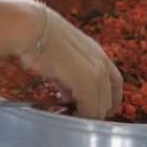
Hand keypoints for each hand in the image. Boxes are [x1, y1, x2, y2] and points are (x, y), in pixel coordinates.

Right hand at [18, 3, 122, 119]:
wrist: (32, 29)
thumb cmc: (40, 38)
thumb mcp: (63, 56)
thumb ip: (71, 75)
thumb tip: (69, 93)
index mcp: (97, 53)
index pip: (114, 82)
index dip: (108, 99)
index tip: (97, 109)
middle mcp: (102, 62)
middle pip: (111, 97)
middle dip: (99, 110)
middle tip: (83, 117)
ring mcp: (96, 73)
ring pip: (103, 106)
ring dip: (90, 115)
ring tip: (75, 118)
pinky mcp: (86, 83)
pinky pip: (91, 109)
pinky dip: (83, 116)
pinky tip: (71, 116)